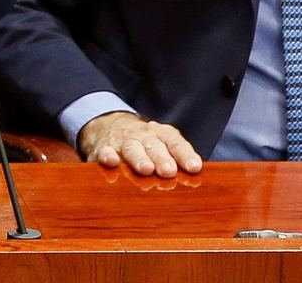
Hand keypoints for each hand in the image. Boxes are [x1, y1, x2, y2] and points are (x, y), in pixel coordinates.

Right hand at [78, 111, 202, 177]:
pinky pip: (104, 151)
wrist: (108, 124)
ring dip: (139, 158)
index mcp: (161, 134)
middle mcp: (143, 136)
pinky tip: (111, 162)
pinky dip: (107, 156)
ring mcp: (123, 141)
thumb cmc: (144, 142)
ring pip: (131, 148)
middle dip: (162, 158)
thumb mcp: (162, 144)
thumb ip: (178, 159)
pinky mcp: (103, 148)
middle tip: (169, 172)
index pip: (175, 142)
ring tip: (146, 169)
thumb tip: (198, 177)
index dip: (185, 155)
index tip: (194, 167)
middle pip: (154, 146)